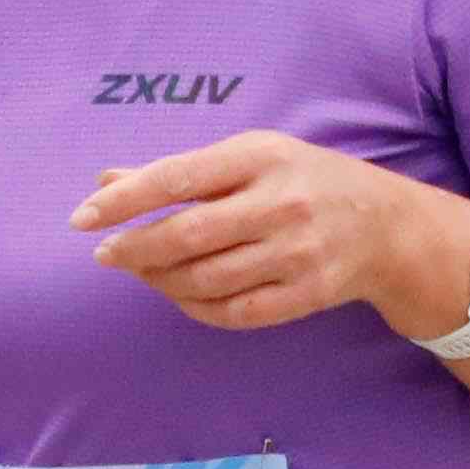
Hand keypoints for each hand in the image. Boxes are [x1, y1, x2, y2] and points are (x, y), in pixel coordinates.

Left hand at [77, 130, 469, 337]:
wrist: (386, 225)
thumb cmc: (302, 181)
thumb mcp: (249, 157)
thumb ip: (180, 171)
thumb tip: (104, 180)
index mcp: (261, 157)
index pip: (177, 177)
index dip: (124, 201)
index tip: (82, 218)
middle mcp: (281, 203)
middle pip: (188, 235)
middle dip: (135, 248)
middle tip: (106, 255)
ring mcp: (297, 253)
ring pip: (206, 279)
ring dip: (160, 280)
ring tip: (142, 272)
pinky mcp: (307, 294)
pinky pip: (234, 312)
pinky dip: (195, 306)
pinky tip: (178, 293)